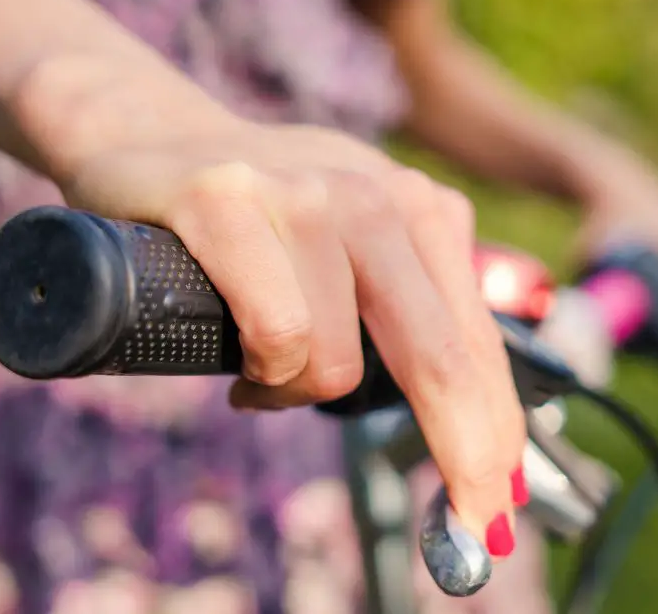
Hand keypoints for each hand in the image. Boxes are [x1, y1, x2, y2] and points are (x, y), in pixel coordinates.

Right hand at [29, 61, 526, 553]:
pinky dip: (257, 371)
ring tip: (265, 369)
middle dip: (461, 455)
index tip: (501, 507)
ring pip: (335, 364)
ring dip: (295, 394)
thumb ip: (416, 315)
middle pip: (441, 360)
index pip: (476, 344)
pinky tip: (239, 363)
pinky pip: (273, 333)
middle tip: (467, 524)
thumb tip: (480, 427)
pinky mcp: (227, 200)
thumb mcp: (359, 250)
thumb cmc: (265, 219)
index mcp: (424, 211)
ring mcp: (306, 193)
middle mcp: (379, 194)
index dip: (496, 436)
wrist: (155, 134)